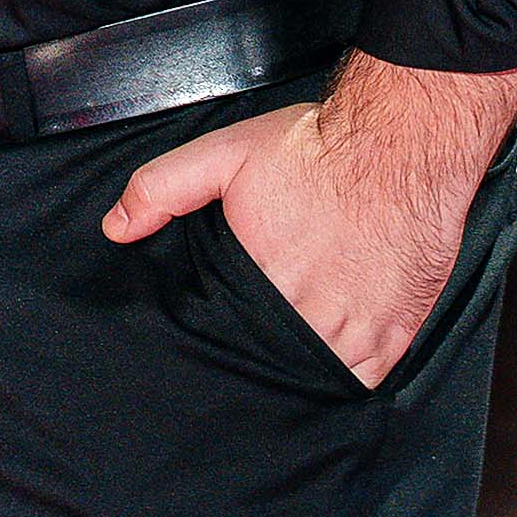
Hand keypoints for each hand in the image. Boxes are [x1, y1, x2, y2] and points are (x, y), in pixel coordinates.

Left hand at [102, 54, 516, 388]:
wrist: (399, 139)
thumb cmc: (317, 147)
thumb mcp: (223, 154)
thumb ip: (162, 188)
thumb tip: (117, 228)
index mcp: (260, 280)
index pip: (228, 338)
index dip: (222, 338)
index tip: (222, 329)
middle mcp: (309, 312)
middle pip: (272, 359)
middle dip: (260, 353)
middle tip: (257, 337)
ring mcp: (359, 326)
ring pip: (317, 372)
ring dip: (304, 364)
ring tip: (293, 346)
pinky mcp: (398, 328)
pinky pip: (367, 376)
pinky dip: (350, 370)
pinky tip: (337, 351)